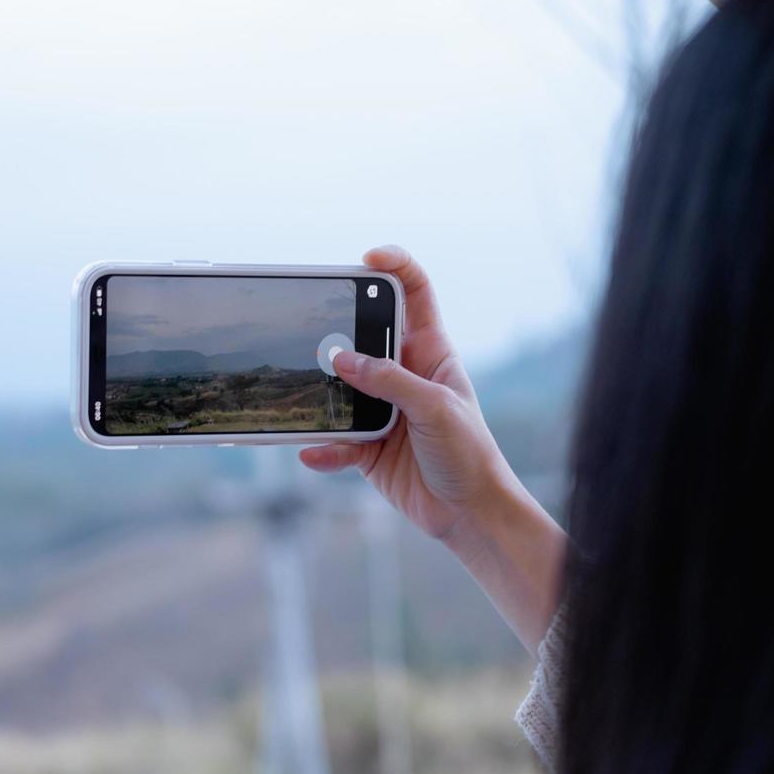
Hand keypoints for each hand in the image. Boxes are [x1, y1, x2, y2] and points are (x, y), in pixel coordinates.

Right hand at [299, 245, 565, 651]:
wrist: (470, 514)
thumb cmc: (470, 454)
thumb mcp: (435, 408)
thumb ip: (389, 381)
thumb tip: (341, 359)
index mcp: (431, 353)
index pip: (414, 294)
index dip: (393, 267)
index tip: (366, 259)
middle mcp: (403, 375)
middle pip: (363, 337)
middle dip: (337, 330)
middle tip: (313, 329)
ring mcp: (382, 410)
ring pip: (341, 389)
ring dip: (322, 394)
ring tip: (303, 394)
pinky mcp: (367, 447)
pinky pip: (335, 440)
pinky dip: (323, 447)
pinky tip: (311, 451)